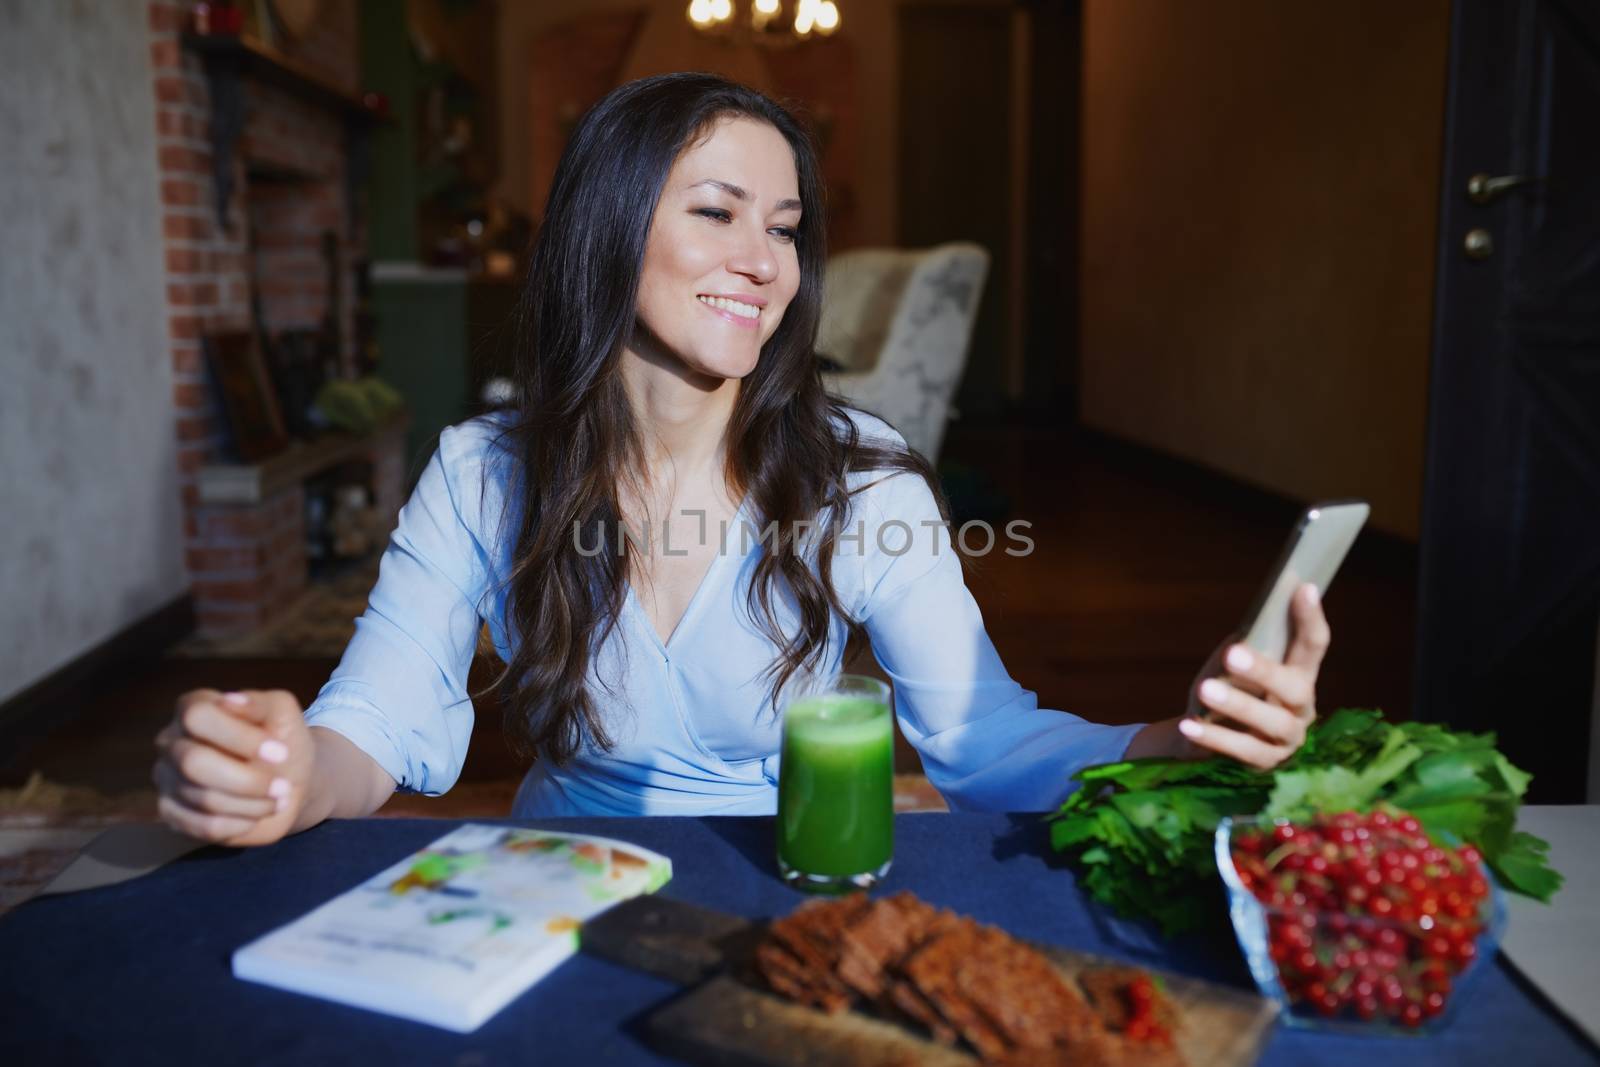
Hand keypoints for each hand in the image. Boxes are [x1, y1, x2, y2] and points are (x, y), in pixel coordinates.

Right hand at [152, 689, 312, 846]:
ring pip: (203, 798)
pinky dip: (240, 823)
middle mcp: (171, 741)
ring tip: (277, 798)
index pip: (197, 717)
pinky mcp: (172, 813)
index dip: (240, 737)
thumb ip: (259, 703)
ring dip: (252, 803)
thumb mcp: (282, 714)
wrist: (288, 782)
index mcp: (193, 707)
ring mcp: (167, 778)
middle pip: (193, 762)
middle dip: (246, 780)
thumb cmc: (283, 741)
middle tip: (281, 787)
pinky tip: (257, 814)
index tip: (280, 753)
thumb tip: (230, 700)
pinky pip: (203, 826)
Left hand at [1176, 583, 1329, 768]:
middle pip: (1295, 687)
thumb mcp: (1233, 667)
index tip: (1303, 588)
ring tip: (1205, 689)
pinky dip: (1213, 737)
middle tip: (1232, 653)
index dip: (1311, 618)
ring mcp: (1287, 739)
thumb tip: (1247, 630)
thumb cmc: (1228, 693)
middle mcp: (1301, 708)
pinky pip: (1241, 751)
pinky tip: (1188, 724)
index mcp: (1299, 675)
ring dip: (1237, 705)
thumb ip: (1243, 648)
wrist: (1207, 739)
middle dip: (1265, 670)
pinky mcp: (1266, 764)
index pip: (1312, 645)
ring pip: (1271, 722)